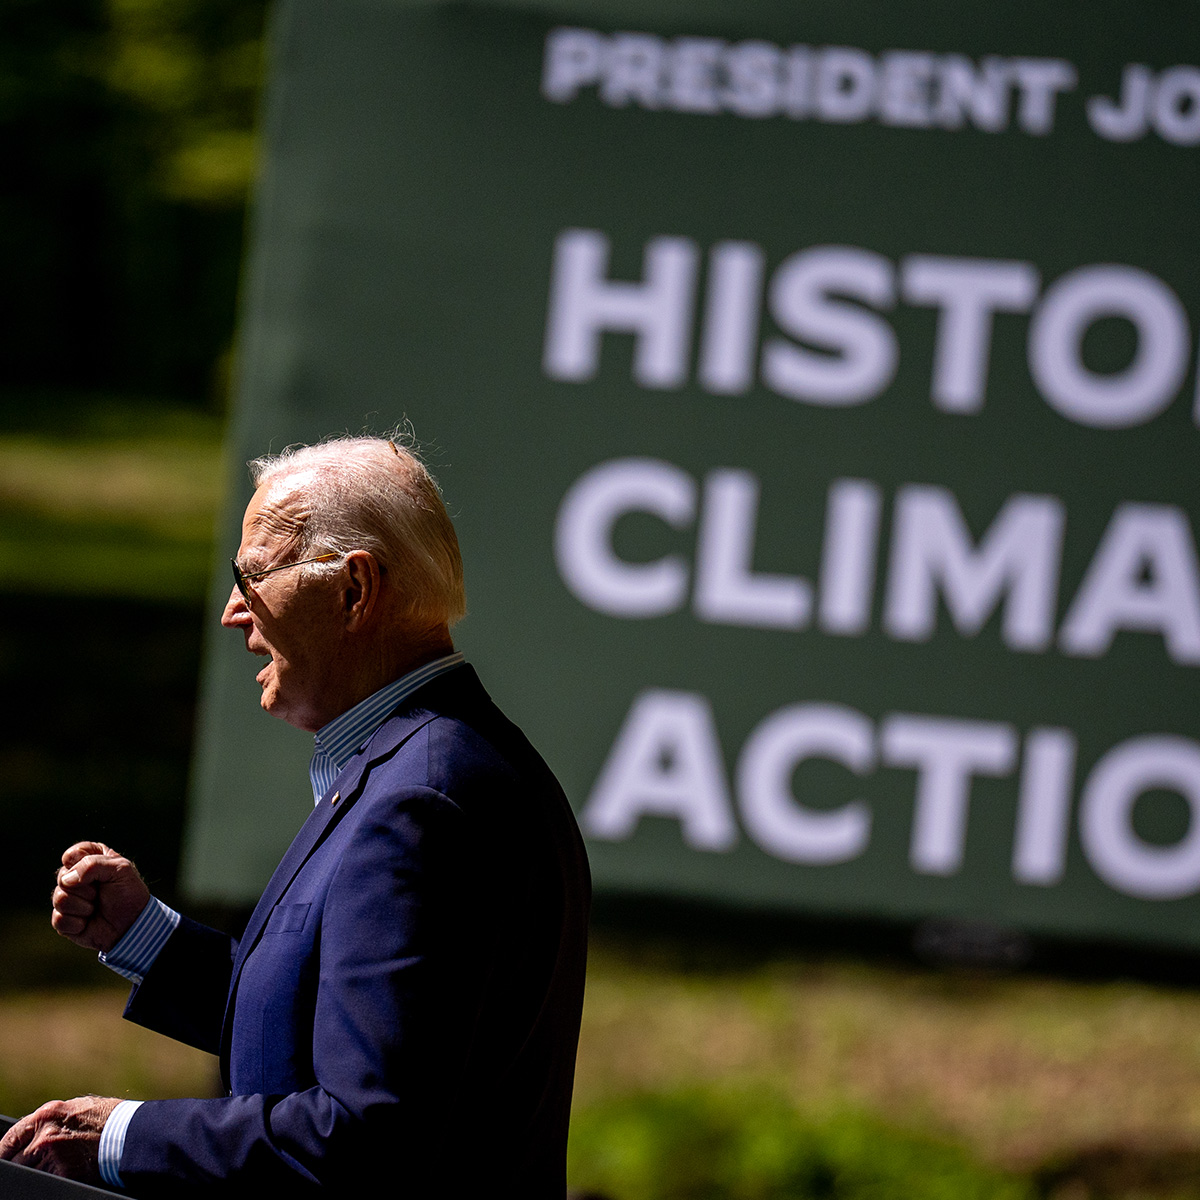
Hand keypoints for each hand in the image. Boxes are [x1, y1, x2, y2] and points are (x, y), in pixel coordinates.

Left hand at [0, 1096, 120, 1183]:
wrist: (131, 1133)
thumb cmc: (110, 1119)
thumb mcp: (77, 1109)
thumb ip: (53, 1122)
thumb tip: (36, 1135)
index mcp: (47, 1115)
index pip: (10, 1138)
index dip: (3, 1152)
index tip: (3, 1159)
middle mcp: (45, 1135)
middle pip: (17, 1160)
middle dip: (22, 1165)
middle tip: (32, 1166)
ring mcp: (52, 1156)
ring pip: (30, 1174)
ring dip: (37, 1174)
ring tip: (54, 1168)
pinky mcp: (63, 1174)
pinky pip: (46, 1183)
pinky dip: (51, 1181)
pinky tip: (62, 1175)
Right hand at [52, 842, 149, 952]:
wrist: (131, 927)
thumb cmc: (129, 895)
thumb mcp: (120, 870)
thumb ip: (93, 865)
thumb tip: (66, 880)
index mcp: (91, 860)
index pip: (72, 854)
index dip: (81, 864)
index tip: (100, 873)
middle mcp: (77, 878)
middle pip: (62, 876)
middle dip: (85, 888)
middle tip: (100, 894)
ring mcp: (69, 899)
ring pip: (58, 898)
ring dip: (82, 906)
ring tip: (95, 908)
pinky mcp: (64, 920)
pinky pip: (58, 919)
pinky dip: (77, 923)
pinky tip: (88, 923)